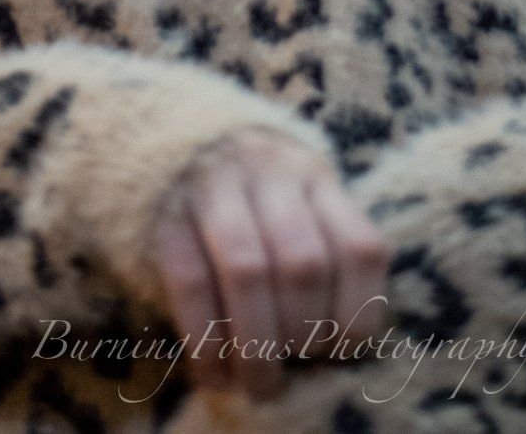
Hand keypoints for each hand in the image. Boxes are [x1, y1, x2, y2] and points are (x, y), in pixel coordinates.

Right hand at [152, 123, 391, 401]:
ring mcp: (215, 183)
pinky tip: (215, 374)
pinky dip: (207, 339)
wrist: (177, 145)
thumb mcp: (299, 206)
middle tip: (289, 366)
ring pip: (248, 269)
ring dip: (257, 342)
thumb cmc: (251, 200)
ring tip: (258, 380)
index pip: (358, 250)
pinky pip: (191, 280)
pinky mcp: (166, 211)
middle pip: (302, 264)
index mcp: (315, 174)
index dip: (356, 314)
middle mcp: (270, 169)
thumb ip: (323, 256)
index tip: (338, 350)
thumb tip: (339, 349)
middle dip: (301, 334)